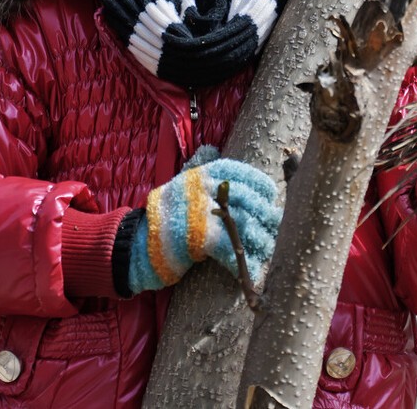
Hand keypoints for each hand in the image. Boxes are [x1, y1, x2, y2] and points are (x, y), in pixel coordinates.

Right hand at [121, 146, 282, 293]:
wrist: (138, 244)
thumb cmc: (166, 214)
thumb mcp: (181, 184)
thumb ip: (199, 168)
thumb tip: (211, 148)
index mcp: (203, 175)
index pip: (240, 173)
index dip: (260, 184)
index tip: (271, 195)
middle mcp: (205, 190)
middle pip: (248, 199)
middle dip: (266, 215)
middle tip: (278, 226)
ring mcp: (204, 213)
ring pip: (246, 224)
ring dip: (262, 239)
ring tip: (271, 248)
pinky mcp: (203, 238)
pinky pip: (233, 248)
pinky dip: (245, 260)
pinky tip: (254, 268)